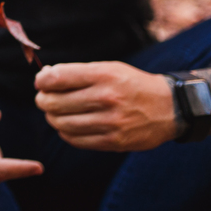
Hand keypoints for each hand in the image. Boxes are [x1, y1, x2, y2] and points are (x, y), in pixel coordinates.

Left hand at [35, 61, 175, 150]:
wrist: (169, 108)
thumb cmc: (132, 84)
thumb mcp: (109, 68)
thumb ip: (77, 73)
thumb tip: (44, 78)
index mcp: (103, 75)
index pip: (57, 78)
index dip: (42, 80)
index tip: (41, 82)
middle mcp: (107, 98)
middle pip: (55, 103)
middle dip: (43, 100)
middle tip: (44, 99)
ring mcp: (110, 122)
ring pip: (62, 124)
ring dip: (52, 118)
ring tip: (54, 113)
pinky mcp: (114, 142)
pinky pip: (76, 140)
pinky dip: (65, 133)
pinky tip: (68, 126)